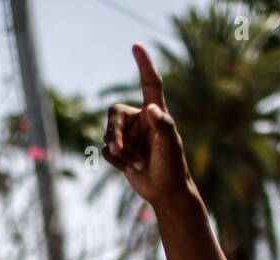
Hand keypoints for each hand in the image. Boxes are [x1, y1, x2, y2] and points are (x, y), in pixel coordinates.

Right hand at [102, 44, 190, 205]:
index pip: (150, 83)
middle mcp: (141, 120)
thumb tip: (150, 109)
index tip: (136, 46)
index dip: (143, 64)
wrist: (165, 192)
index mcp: (155, 113)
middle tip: (119, 150)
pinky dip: (116, 162)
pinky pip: (106, 150)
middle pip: (115, 114)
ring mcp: (129, 135)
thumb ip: (163, 126)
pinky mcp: (120, 151)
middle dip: (115, 133)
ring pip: (109, 135)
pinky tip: (131, 169)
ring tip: (137, 165)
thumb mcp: (170, 147)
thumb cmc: (172, 167)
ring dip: (120, 153)